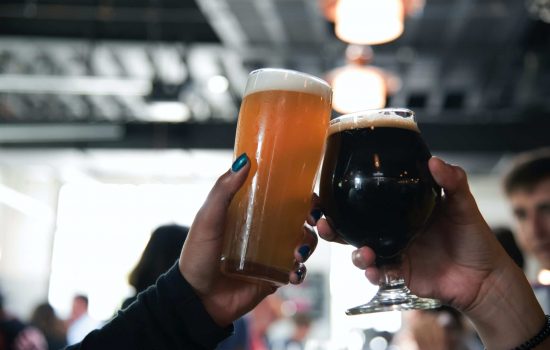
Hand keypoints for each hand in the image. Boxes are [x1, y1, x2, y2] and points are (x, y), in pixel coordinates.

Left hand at [178, 153, 317, 326]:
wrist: (196, 298)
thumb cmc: (197, 255)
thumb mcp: (208, 218)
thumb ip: (223, 190)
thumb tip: (244, 161)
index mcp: (251, 213)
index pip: (282, 198)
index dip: (300, 194)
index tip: (310, 194)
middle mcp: (265, 232)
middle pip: (299, 220)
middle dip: (312, 220)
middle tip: (312, 222)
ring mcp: (271, 255)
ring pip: (302, 245)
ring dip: (308, 245)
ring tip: (298, 253)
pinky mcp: (273, 277)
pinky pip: (296, 272)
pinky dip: (300, 271)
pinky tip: (292, 272)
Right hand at [318, 157, 545, 348]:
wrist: (485, 278)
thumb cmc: (475, 238)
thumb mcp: (463, 204)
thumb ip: (452, 181)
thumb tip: (434, 161)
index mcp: (401, 210)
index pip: (367, 201)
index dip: (344, 199)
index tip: (326, 193)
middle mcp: (393, 230)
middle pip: (354, 228)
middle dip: (333, 227)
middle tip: (323, 223)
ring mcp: (395, 252)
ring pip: (361, 251)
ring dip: (354, 253)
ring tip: (363, 253)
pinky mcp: (400, 273)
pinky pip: (379, 273)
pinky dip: (373, 273)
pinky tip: (376, 271)